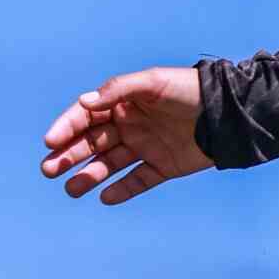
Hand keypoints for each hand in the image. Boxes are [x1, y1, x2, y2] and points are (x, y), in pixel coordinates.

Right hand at [40, 65, 213, 204]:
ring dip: (89, 176)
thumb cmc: (190, 89)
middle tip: (49, 170)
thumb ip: (119, 89)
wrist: (229, 111)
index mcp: (124, 103)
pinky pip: (138, 180)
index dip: (67, 127)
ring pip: (110, 164)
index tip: (50, 141)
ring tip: (71, 189)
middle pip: (92, 142)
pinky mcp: (164, 166)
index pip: (86, 117)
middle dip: (69, 155)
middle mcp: (130, 125)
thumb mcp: (154, 82)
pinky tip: (106, 197)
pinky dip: (123, 189)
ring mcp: (146, 147)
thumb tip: (85, 101)